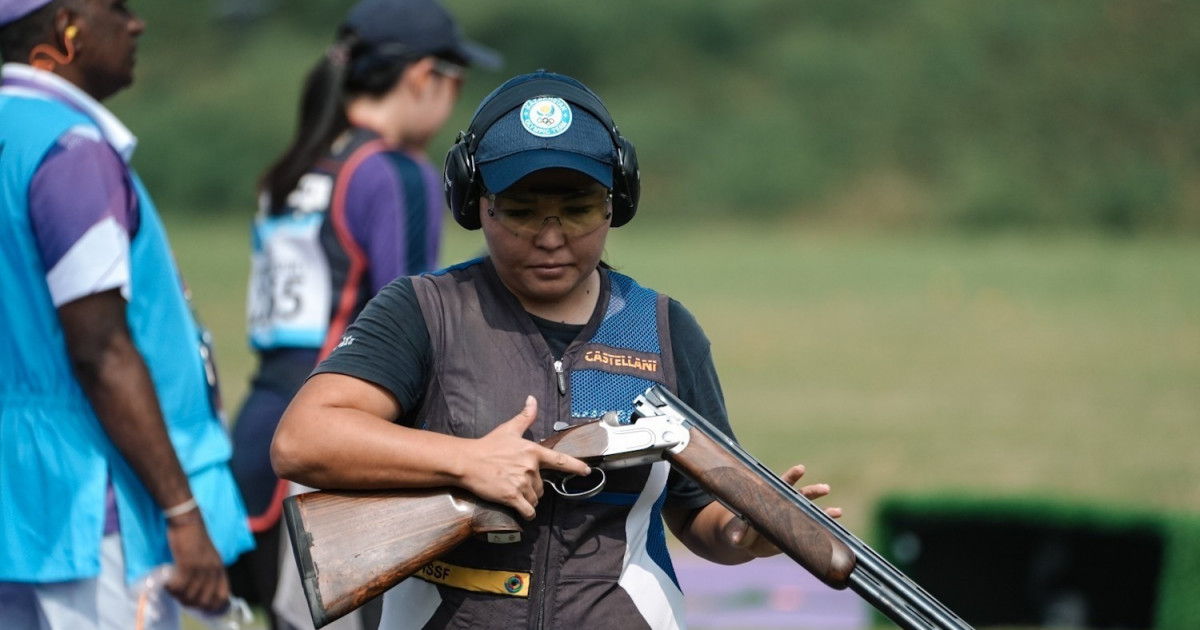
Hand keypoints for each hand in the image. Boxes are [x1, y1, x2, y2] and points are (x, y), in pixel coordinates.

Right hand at [164, 512, 229, 611]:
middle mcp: (212, 570)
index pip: (222, 596)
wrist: (187, 520)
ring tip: (172, 590)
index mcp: (220, 568)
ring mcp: (200, 568)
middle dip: (191, 603)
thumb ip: (208, 571)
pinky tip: (167, 584)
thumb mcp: (208, 556)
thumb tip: (201, 589)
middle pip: (204, 600)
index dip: (211, 606)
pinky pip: (179, 586)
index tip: (199, 606)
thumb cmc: (195, 537)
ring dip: (178, 596)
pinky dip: (172, 589)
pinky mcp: (187, 564)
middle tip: (180, 597)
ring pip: (190, 595)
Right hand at [458, 396, 590, 519]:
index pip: (561, 460)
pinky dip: (527, 513)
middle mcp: (531, 468)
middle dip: (534, 487)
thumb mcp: (509, 429)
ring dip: (529, 499)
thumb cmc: (487, 445)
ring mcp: (522, 483)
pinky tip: (524, 512)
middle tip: (519, 481)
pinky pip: (527, 510)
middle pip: (543, 485)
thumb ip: (525, 417)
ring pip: (535, 498)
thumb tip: (532, 400)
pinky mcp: (512, 497)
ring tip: (515, 492)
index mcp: (533, 451)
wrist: (467, 461)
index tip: (587, 471)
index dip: (576, 467)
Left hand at [724, 464, 842, 557]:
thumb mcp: (737, 532)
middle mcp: (783, 506)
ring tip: (838, 511)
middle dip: (812, 492)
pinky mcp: (796, 532)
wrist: (747, 543)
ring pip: (810, 512)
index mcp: (769, 499)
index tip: (801, 469)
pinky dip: (824, 528)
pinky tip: (836, 527)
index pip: (781, 484)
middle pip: (800, 496)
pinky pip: (813, 528)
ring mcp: (791, 519)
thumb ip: (739, 533)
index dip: (791, 477)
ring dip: (824, 511)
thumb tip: (737, 538)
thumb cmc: (740, 532)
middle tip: (825, 488)